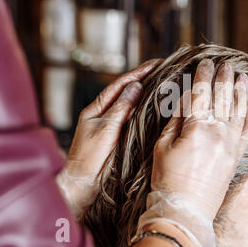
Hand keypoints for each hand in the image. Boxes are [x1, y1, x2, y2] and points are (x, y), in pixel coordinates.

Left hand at [56, 59, 161, 217]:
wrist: (83, 183)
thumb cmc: (89, 157)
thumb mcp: (105, 129)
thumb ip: (120, 108)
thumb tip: (135, 86)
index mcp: (96, 108)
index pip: (119, 85)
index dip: (137, 73)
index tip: (155, 63)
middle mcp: (104, 113)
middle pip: (126, 91)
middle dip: (143, 78)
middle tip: (163, 68)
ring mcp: (112, 124)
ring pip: (131, 104)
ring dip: (146, 92)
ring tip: (163, 81)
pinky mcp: (119, 135)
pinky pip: (133, 117)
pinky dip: (144, 108)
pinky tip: (156, 105)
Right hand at [137, 59, 247, 246]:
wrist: (186, 210)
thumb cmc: (168, 179)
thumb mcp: (163, 146)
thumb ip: (177, 120)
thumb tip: (187, 98)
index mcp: (197, 128)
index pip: (202, 94)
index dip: (204, 76)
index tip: (205, 63)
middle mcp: (218, 133)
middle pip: (223, 98)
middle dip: (224, 78)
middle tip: (226, 64)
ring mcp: (230, 145)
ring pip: (239, 112)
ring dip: (241, 92)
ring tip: (243, 77)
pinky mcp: (236, 156)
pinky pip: (247, 132)